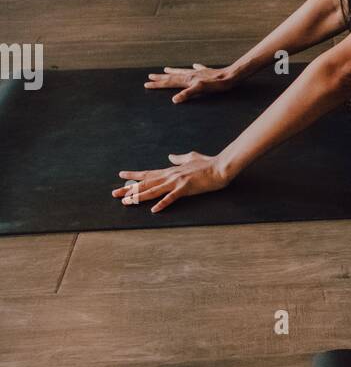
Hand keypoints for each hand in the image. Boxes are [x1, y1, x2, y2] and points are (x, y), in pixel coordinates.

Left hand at [112, 151, 228, 213]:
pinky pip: (171, 198)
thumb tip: (170, 156)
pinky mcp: (186, 188)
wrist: (220, 167)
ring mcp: (177, 182)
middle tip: (115, 194)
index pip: (148, 173)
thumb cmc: (208, 163)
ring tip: (126, 202)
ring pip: (153, 190)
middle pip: (145, 183)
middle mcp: (170, 175)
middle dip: (129, 189)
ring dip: (139, 197)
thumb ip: (179, 158)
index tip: (121, 176)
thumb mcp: (190, 157)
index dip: (134, 175)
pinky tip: (153, 210)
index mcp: (170, 170)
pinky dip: (162, 204)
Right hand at [144, 63, 237, 103]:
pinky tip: (194, 65)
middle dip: (160, 78)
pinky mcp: (207, 72)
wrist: (230, 76)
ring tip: (165, 69)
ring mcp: (198, 73)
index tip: (146, 84)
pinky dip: (194, 67)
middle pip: (173, 77)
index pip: (169, 82)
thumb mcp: (200, 90)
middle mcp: (191, 75)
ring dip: (173, 72)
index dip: (158, 84)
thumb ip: (187, 94)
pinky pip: (198, 69)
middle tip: (149, 77)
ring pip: (182, 72)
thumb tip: (174, 100)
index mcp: (188, 80)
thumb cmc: (216, 85)